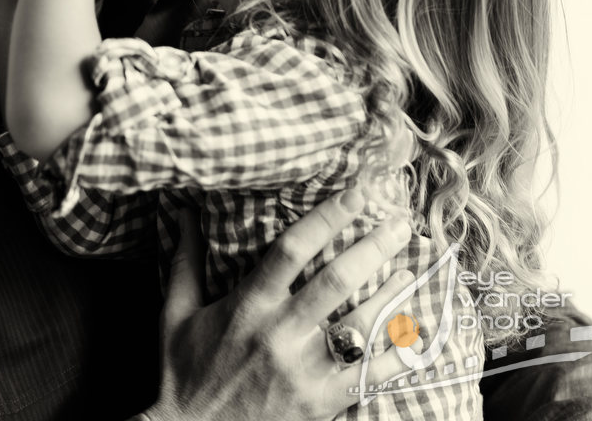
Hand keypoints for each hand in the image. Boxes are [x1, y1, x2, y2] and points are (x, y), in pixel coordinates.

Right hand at [146, 191, 412, 420]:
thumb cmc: (184, 372)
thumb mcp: (176, 313)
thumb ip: (185, 261)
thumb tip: (183, 213)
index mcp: (248, 305)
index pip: (292, 248)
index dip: (327, 216)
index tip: (356, 192)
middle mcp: (279, 333)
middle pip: (336, 280)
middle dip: (373, 247)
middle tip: (400, 222)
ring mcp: (304, 371)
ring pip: (360, 325)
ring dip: (391, 295)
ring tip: (410, 271)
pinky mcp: (321, 404)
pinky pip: (369, 377)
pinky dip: (397, 357)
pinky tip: (416, 335)